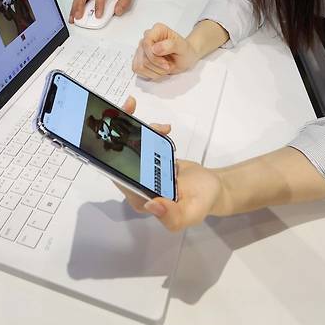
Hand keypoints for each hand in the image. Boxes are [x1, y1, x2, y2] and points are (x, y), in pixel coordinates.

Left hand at [116, 97, 223, 231]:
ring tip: (158, 124)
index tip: (114, 134)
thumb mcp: (191, 212)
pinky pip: (144, 143)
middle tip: (128, 109)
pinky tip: (165, 129)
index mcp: (141, 200)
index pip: (119, 177)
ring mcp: (144, 171)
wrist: (212, 187)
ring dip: (138, 128)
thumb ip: (172, 215)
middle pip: (120, 157)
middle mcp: (138, 185)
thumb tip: (151, 205)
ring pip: (132, 146)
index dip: (112, 156)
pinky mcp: (152, 159)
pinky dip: (152, 132)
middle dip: (121, 132)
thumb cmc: (202, 200)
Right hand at [132, 22, 198, 79]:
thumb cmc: (184, 51)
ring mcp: (141, 48)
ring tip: (165, 67)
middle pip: (143, 57)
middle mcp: (147, 37)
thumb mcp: (183, 48)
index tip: (166, 64)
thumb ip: (171, 45)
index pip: (146, 43)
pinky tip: (158, 70)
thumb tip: (154, 48)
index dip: (154, 57)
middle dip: (157, 66)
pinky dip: (150, 74)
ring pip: (140, 65)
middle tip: (168, 66)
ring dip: (155, 71)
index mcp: (157, 30)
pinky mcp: (139, 58)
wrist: (184, 58)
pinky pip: (138, 70)